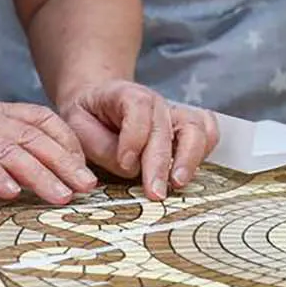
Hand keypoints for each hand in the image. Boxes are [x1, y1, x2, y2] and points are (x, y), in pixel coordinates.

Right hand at [0, 87, 96, 203]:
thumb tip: (31, 164)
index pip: (43, 121)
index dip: (68, 143)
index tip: (85, 167)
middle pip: (35, 139)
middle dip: (66, 163)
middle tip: (88, 187)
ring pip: (11, 151)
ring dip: (40, 174)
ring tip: (61, 196)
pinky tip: (11, 193)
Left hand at [58, 79, 219, 200]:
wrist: (98, 103)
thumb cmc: (88, 117)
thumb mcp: (77, 127)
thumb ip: (101, 147)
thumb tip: (131, 168)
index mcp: (126, 94)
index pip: (139, 108)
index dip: (134, 137)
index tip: (125, 163)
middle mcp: (155, 102)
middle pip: (166, 127)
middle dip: (161, 162)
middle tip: (154, 192)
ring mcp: (174, 114)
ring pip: (194, 128)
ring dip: (189, 158)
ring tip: (178, 184)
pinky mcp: (186, 128)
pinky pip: (208, 132)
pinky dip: (206, 150)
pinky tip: (192, 171)